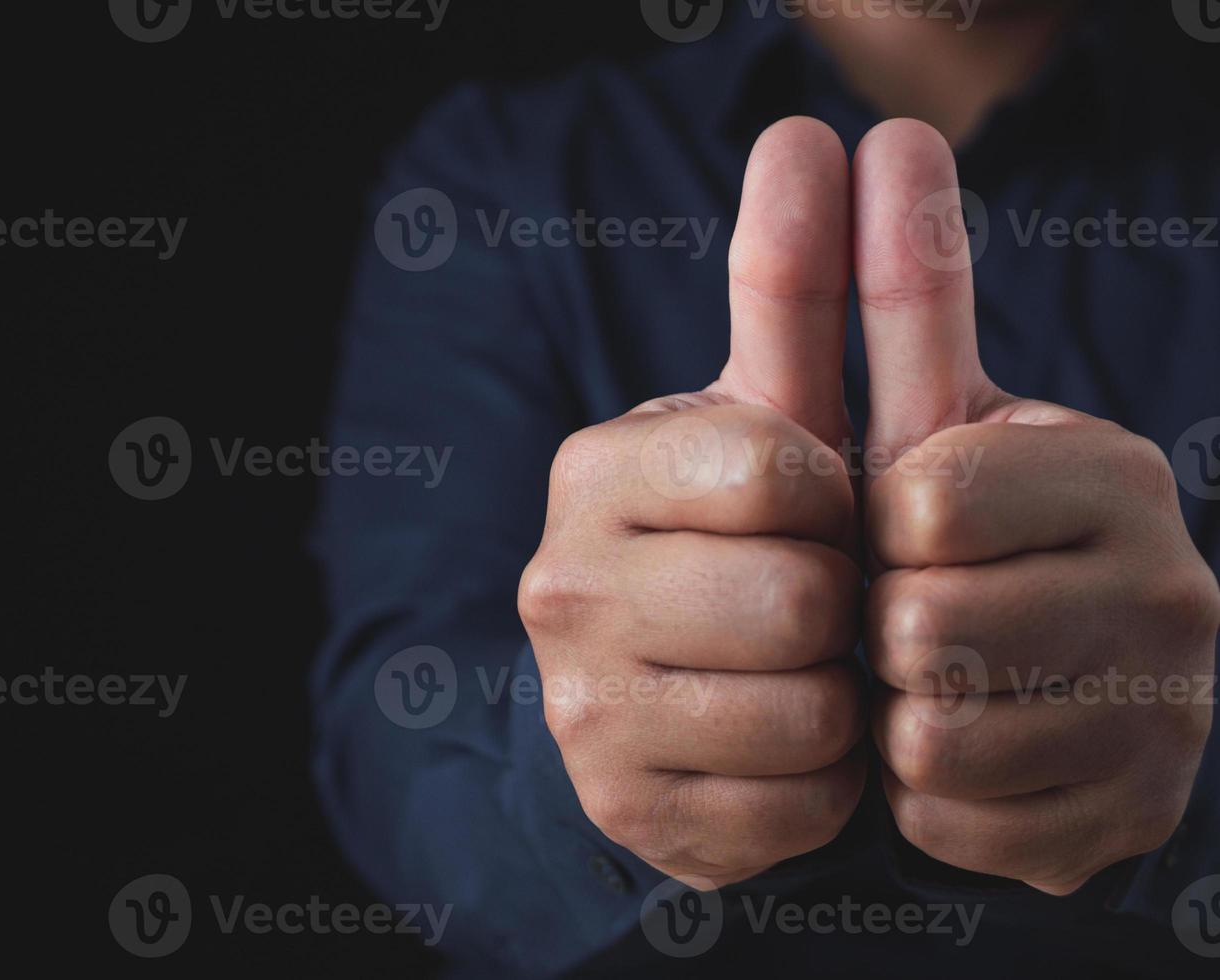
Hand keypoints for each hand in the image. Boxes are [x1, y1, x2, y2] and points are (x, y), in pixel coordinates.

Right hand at [519, 118, 866, 887]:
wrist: (655, 691)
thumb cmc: (734, 536)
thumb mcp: (762, 418)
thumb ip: (791, 289)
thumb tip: (806, 133)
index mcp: (596, 471)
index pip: (779, 470)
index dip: (835, 495)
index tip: (811, 508)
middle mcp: (563, 584)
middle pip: (798, 600)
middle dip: (838, 604)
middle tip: (811, 603)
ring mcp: (582, 708)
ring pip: (805, 712)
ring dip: (837, 696)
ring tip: (796, 675)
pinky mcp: (625, 808)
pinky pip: (798, 805)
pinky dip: (819, 784)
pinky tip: (776, 748)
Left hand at [853, 119, 1219, 894]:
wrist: (1035, 688)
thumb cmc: (949, 534)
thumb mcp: (922, 416)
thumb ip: (899, 293)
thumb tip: (869, 132)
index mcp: (1109, 471)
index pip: (925, 497)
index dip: (875, 522)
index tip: (899, 524)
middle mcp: (1167, 588)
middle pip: (924, 625)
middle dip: (878, 625)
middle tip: (904, 615)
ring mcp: (1163, 717)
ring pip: (934, 737)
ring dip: (890, 712)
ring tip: (925, 684)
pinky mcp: (1127, 822)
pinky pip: (952, 823)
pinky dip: (920, 797)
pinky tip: (958, 757)